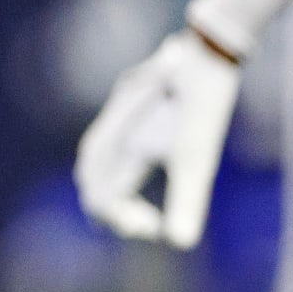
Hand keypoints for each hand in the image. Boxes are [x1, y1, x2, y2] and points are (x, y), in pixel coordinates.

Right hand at [74, 29, 241, 248]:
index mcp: (117, 145)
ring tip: (142, 209)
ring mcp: (112, 120)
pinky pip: (102, 152)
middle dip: (114, 212)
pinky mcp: (122, 112)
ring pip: (92, 168)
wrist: (202, 49)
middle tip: (150, 223)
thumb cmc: (201, 101)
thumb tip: (179, 242)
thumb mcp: (199, 156)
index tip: (157, 226)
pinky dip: (113, 175)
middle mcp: (107, 133)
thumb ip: (187, 200)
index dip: (125, 222)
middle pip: (90, 186)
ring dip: (111, 195)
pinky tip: (140, 173)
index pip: (101, 199)